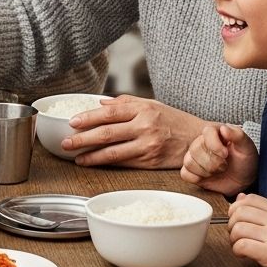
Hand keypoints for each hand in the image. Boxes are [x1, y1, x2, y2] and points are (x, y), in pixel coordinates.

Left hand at [60, 95, 206, 168]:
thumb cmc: (174, 120)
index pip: (109, 113)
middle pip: (107, 133)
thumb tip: (100, 103)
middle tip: (65, 143)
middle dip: (83, 139)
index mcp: (143, 109)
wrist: (200, 140)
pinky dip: (106, 163)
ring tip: (75, 157)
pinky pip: (124, 162)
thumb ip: (125, 103)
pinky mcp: (151, 162)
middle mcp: (145, 127)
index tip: (72, 122)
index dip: (88, 118)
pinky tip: (94, 163)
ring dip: (91, 156)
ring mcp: (148, 146)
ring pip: (113, 152)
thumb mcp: (151, 104)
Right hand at [180, 123, 257, 194]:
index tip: (225, 154)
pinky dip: (196, 178)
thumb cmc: (246, 160)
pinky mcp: (192, 171)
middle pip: (196, 150)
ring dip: (206, 171)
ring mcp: (195, 157)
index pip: (206, 132)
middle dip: (213, 162)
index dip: (214, 145)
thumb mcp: (247, 147)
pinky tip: (207, 177)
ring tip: (218, 171)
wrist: (244, 177)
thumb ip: (238, 135)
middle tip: (225, 165)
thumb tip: (224, 128)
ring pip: (189, 162)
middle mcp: (201, 143)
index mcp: (214, 133)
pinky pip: (185, 174)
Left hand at [229, 193, 266, 266]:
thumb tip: (240, 197)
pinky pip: (242, 245)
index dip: (236, 207)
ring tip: (239, 245)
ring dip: (233, 239)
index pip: (250, 198)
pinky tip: (242, 254)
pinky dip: (236, 250)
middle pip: (240, 212)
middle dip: (231, 224)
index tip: (236, 219)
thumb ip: (258, 209)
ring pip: (238, 229)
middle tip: (236, 235)